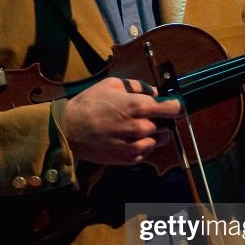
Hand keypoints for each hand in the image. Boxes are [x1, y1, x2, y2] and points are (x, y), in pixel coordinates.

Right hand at [62, 77, 181, 165]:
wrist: (68, 130)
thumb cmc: (89, 104)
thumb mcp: (112, 84)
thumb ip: (139, 86)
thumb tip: (155, 92)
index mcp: (137, 106)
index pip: (173, 108)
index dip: (176, 106)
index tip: (173, 105)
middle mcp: (140, 127)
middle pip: (166, 124)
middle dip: (160, 119)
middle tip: (145, 115)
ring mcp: (135, 146)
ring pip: (159, 140)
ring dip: (153, 133)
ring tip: (135, 127)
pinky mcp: (128, 159)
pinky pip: (146, 152)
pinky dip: (142, 145)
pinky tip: (127, 138)